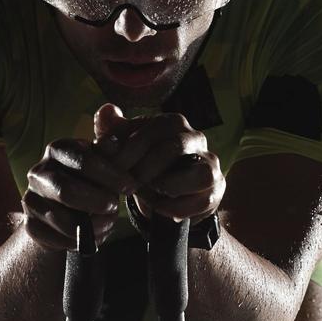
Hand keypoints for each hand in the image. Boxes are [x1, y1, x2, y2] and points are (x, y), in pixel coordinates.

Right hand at [19, 126, 137, 251]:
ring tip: (107, 223)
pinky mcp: (30, 224)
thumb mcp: (100, 164)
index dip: (110, 175)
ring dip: (92, 225)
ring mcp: (30, 199)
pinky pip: (57, 238)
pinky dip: (79, 241)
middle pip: (66, 191)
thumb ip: (108, 156)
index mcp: (58, 150)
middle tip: (114, 207)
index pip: (83, 161)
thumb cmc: (88, 180)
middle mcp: (39, 172)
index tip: (131, 186)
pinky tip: (92, 235)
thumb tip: (114, 143)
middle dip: (97, 202)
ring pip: (62, 220)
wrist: (61, 208)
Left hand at [93, 103, 223, 223]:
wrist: (165, 196)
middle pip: (174, 148)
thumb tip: (106, 111)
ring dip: (168, 187)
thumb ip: (113, 131)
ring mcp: (210, 165)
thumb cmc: (143, 165)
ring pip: (199, 174)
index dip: (132, 148)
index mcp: (174, 123)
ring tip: (147, 194)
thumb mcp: (125, 148)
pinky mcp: (215, 190)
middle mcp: (196, 139)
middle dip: (146, 168)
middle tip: (127, 183)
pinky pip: (201, 200)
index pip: (155, 128)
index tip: (113, 167)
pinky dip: (177, 207)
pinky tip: (160, 208)